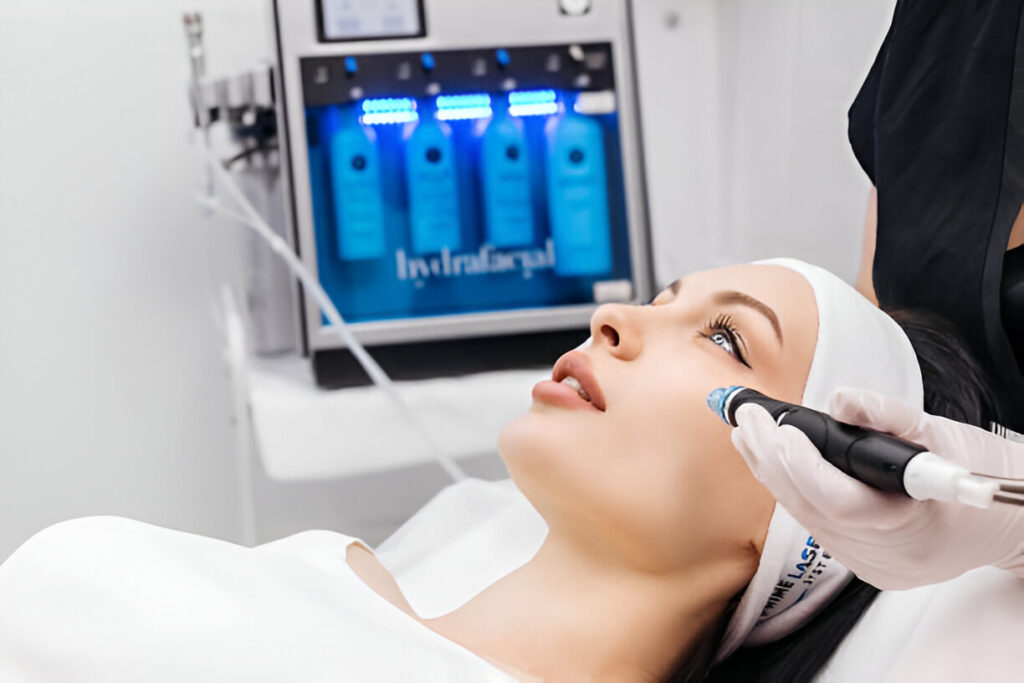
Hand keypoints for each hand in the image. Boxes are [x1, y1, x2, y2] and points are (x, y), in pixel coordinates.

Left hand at [731, 388, 1023, 588]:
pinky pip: (816, 526)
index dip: (802, 465)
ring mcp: (874, 566)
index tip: (780, 428)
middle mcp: (889, 555)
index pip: (840, 501)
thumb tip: (841, 400)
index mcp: (914, 523)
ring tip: (748, 433)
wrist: (1010, 523)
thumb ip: (890, 416)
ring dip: (772, 473)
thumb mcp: (945, 434)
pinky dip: (792, 491)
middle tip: (746, 418)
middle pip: (811, 508)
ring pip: (806, 518)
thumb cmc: (981, 473)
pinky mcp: (865, 565)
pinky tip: (774, 462)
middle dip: (771, 459)